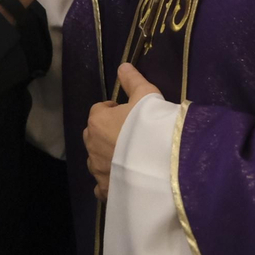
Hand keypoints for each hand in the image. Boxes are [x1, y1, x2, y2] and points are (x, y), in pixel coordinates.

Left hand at [84, 63, 160, 198]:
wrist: (163, 160)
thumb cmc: (152, 124)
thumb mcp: (146, 95)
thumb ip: (132, 80)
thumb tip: (122, 65)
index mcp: (97, 120)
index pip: (99, 110)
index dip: (114, 110)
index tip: (130, 114)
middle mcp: (91, 145)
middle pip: (93, 134)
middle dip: (106, 133)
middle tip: (130, 135)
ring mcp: (97, 169)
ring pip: (95, 159)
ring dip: (106, 156)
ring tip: (129, 158)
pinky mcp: (106, 189)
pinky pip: (101, 185)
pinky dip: (108, 181)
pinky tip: (121, 180)